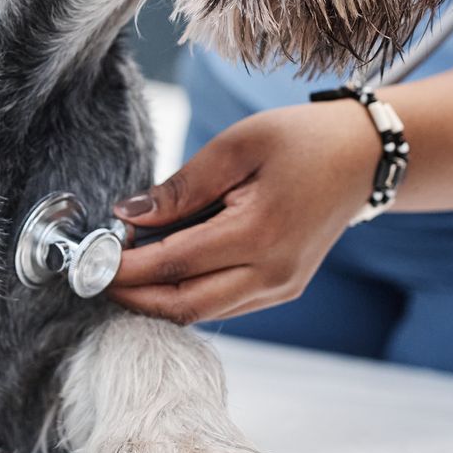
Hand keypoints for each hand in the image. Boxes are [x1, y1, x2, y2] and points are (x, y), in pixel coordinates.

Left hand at [105, 100, 381, 324]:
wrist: (363, 158)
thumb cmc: (300, 141)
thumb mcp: (235, 146)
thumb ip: (180, 187)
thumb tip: (127, 215)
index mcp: (259, 234)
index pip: (174, 265)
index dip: (125, 267)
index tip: (89, 261)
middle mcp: (272, 274)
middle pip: (183, 305)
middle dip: (133, 294)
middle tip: (95, 274)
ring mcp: (280, 288)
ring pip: (201, 311)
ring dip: (157, 296)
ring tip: (125, 264)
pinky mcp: (282, 290)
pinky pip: (222, 304)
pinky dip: (185, 291)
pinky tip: (163, 264)